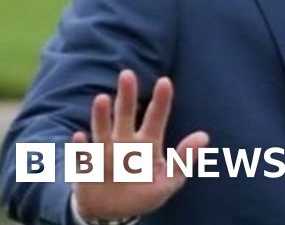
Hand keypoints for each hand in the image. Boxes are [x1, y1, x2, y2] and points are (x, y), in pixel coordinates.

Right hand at [72, 70, 208, 219]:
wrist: (114, 214)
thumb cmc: (145, 192)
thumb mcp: (169, 180)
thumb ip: (184, 159)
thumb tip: (204, 136)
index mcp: (148, 143)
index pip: (155, 117)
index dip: (160, 101)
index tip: (165, 81)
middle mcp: (125, 143)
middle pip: (125, 115)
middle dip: (126, 96)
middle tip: (127, 74)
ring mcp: (105, 153)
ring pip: (103, 130)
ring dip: (101, 116)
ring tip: (102, 99)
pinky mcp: (88, 169)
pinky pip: (83, 156)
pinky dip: (81, 148)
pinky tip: (79, 136)